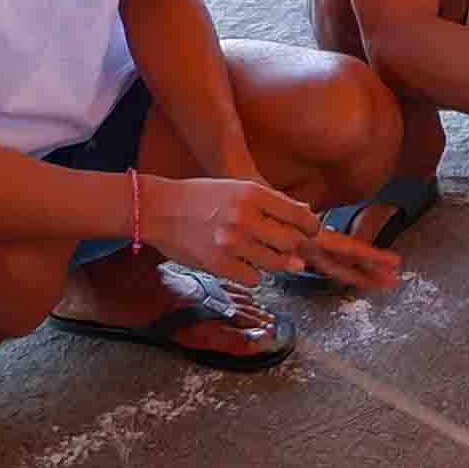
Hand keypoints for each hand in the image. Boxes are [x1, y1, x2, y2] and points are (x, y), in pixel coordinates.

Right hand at [134, 164, 367, 295]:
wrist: (158, 209)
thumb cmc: (201, 197)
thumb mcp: (238, 189)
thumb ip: (272, 202)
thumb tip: (307, 217)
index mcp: (252, 194)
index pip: (300, 216)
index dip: (310, 227)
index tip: (308, 231)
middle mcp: (245, 218)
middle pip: (291, 243)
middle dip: (292, 248)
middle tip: (283, 247)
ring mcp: (232, 243)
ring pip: (276, 264)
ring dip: (273, 262)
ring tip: (260, 254)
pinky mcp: (219, 265)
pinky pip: (253, 279)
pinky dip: (251, 274)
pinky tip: (240, 263)